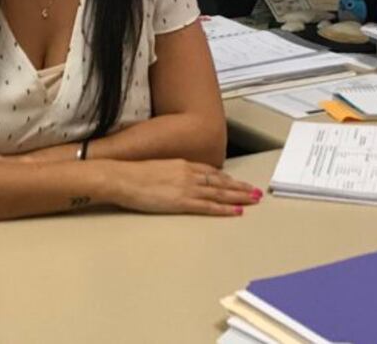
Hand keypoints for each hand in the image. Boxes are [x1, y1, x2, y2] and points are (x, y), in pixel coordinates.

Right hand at [102, 159, 261, 216]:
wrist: (122, 177)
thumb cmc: (131, 174)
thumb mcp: (155, 168)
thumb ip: (168, 172)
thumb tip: (172, 179)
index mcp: (181, 164)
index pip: (210, 171)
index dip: (225, 178)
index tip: (236, 182)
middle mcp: (188, 174)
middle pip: (220, 181)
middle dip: (239, 187)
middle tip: (255, 191)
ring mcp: (187, 187)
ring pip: (220, 193)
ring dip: (239, 197)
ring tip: (253, 200)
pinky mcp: (182, 201)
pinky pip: (209, 206)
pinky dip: (225, 209)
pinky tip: (236, 211)